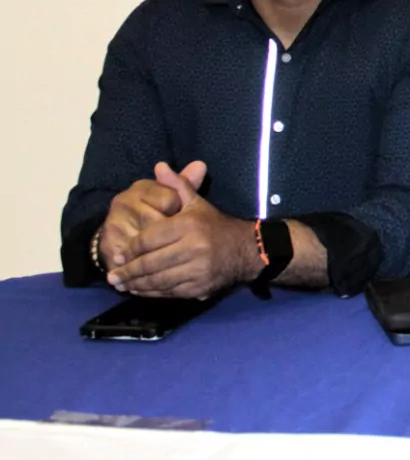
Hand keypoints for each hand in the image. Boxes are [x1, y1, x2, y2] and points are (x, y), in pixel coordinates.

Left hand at [107, 162, 256, 298]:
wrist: (247, 249)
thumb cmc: (215, 224)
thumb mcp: (196, 202)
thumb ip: (176, 185)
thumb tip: (159, 166)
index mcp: (188, 225)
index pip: (148, 240)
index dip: (130, 250)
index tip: (116, 257)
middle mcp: (192, 248)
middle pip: (150, 263)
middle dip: (128, 272)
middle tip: (112, 277)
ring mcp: (197, 270)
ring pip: (157, 280)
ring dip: (136, 285)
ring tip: (122, 285)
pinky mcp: (200, 287)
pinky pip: (169, 292)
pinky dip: (152, 293)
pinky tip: (141, 291)